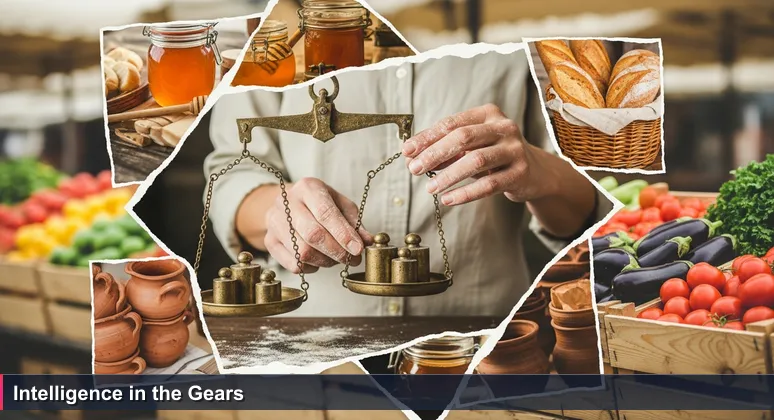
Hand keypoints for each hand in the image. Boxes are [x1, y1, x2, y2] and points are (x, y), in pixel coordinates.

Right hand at [264, 178, 372, 272]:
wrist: (289, 205)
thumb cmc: (319, 204)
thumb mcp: (340, 205)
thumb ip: (354, 222)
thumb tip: (367, 241)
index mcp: (308, 187)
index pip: (325, 213)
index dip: (343, 234)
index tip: (358, 249)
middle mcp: (287, 202)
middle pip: (312, 234)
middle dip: (337, 251)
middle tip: (352, 259)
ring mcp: (274, 222)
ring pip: (302, 252)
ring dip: (326, 261)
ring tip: (336, 258)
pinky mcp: (269, 241)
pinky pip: (293, 264)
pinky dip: (311, 267)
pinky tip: (318, 260)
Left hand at [402, 104, 548, 205]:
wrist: (535, 172)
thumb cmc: (494, 155)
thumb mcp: (470, 147)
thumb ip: (444, 150)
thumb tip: (411, 158)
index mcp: (488, 114)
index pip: (451, 123)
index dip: (427, 137)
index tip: (406, 151)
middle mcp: (503, 127)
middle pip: (462, 138)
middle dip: (434, 154)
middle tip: (414, 169)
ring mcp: (514, 149)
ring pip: (476, 161)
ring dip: (448, 175)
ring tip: (430, 188)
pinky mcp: (520, 173)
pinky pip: (488, 185)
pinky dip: (465, 193)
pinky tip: (448, 199)